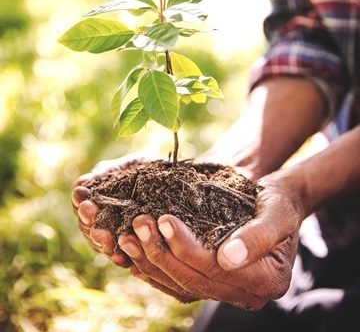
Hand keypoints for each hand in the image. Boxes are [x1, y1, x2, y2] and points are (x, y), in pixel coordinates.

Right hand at [71, 153, 150, 265]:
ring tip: (104, 237)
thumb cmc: (149, 169)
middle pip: (90, 229)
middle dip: (90, 224)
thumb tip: (79, 187)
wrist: (178, 178)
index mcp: (100, 201)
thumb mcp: (128, 166)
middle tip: (92, 217)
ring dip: (102, 243)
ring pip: (104, 246)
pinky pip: (127, 258)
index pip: (83, 207)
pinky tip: (121, 258)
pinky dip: (123, 258)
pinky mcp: (140, 249)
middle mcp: (106, 222)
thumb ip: (106, 174)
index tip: (83, 200)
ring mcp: (121, 237)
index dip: (81, 204)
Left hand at [117, 172, 303, 308]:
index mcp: (267, 281)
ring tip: (126, 238)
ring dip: (151, 263)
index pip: (216, 270)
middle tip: (137, 226)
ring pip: (182, 286)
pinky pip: (180, 284)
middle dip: (161, 254)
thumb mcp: (277, 213)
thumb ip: (258, 236)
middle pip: (194, 281)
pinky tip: (135, 255)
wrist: (280, 203)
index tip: (163, 220)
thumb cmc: (280, 203)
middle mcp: (247, 293)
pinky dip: (156, 272)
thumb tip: (228, 259)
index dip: (186, 247)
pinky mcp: (213, 280)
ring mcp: (228, 290)